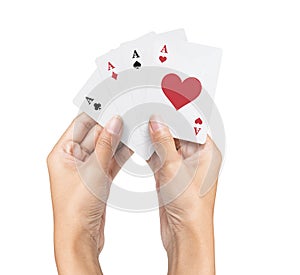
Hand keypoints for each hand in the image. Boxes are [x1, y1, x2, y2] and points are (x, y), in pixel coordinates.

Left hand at [47, 113, 131, 274]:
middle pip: (94, 135)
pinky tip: (132, 145)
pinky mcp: (98, 179)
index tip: (110, 103)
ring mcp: (87, 169)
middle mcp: (73, 160)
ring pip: (104, 148)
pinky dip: (120, 153)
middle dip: (110, 126)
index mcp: (62, 154)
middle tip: (127, 114)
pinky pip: (110, 160)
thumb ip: (105, 144)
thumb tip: (114, 122)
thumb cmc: (76, 208)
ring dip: (118, 140)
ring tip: (133, 127)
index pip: (79, 125)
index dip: (94, 113)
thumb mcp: (93, 171)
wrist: (81, 236)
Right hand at [148, 115, 221, 274]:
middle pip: (177, 132)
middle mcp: (195, 157)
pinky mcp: (169, 174)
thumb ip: (164, 142)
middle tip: (148, 107)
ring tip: (140, 119)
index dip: (179, 111)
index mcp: (207, 152)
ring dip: (154, 135)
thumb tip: (157, 121)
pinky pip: (158, 156)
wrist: (184, 233)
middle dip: (163, 122)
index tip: (165, 99)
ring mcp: (181, 166)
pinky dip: (149, 149)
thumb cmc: (191, 205)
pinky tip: (138, 139)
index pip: (193, 125)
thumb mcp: (175, 168)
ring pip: (166, 144)